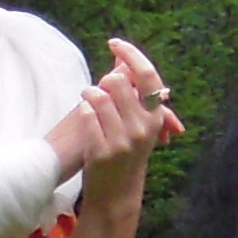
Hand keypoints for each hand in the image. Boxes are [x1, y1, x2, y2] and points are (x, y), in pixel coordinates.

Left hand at [49, 40, 183, 208]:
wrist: (117, 194)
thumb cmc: (127, 153)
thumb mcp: (139, 125)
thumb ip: (133, 93)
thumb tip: (120, 57)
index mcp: (154, 118)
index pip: (148, 75)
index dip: (131, 54)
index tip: (114, 44)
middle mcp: (142, 128)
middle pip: (118, 81)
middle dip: (104, 81)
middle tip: (98, 91)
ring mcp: (122, 141)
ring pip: (99, 95)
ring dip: (89, 94)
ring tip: (88, 101)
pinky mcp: (101, 151)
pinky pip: (87, 114)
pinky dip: (83, 111)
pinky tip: (85, 116)